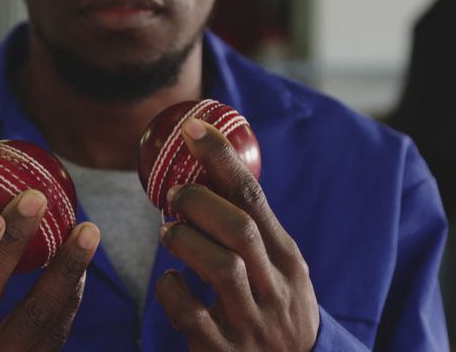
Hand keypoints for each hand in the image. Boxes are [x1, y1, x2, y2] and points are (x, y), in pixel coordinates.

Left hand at [155, 118, 318, 350]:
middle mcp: (273, 286)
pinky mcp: (222, 348)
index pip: (254, 197)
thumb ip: (252, 230)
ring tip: (169, 234)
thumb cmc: (277, 310)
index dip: (221, 157)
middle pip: (239, 228)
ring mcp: (250, 320)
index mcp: (286, 258)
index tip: (193, 127)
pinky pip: (190, 313)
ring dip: (185, 240)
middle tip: (174, 193)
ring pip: (220, 267)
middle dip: (199, 202)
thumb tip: (211, 171)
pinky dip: (171, 290)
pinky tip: (169, 282)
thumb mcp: (280, 270)